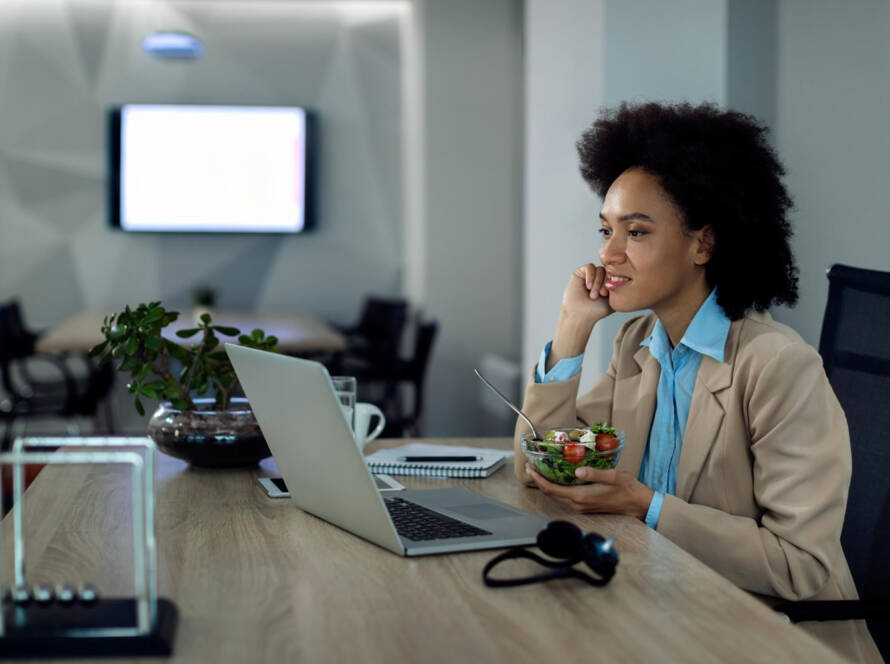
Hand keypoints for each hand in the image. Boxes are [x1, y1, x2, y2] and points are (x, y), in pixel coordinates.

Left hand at [525, 463, 653, 519]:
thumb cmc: (628, 489)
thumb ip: (595, 474)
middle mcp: (578, 504)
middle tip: (531, 466)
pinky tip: (556, 478)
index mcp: (581, 497)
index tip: (530, 468)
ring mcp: (581, 507)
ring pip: (557, 496)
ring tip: (540, 470)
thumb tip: (577, 470)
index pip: (552, 489)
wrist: (639, 504)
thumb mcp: (613, 476)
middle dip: (538, 480)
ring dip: (546, 484)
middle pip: (551, 494)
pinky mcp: (585, 506)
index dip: (538, 479)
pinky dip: (556, 488)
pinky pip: (565, 497)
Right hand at [547, 264, 613, 365]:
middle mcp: (600, 278)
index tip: (610, 295)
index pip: (616, 275)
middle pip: (608, 271)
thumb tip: (632, 278)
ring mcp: (590, 275)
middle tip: (603, 294)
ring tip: (593, 295)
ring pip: (600, 269)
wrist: (581, 315)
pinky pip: (589, 267)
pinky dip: (591, 277)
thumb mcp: (614, 299)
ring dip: (597, 282)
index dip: (615, 282)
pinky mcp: (580, 273)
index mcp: (609, 283)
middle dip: (606, 283)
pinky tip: (588, 287)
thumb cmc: (596, 311)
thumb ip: (621, 289)